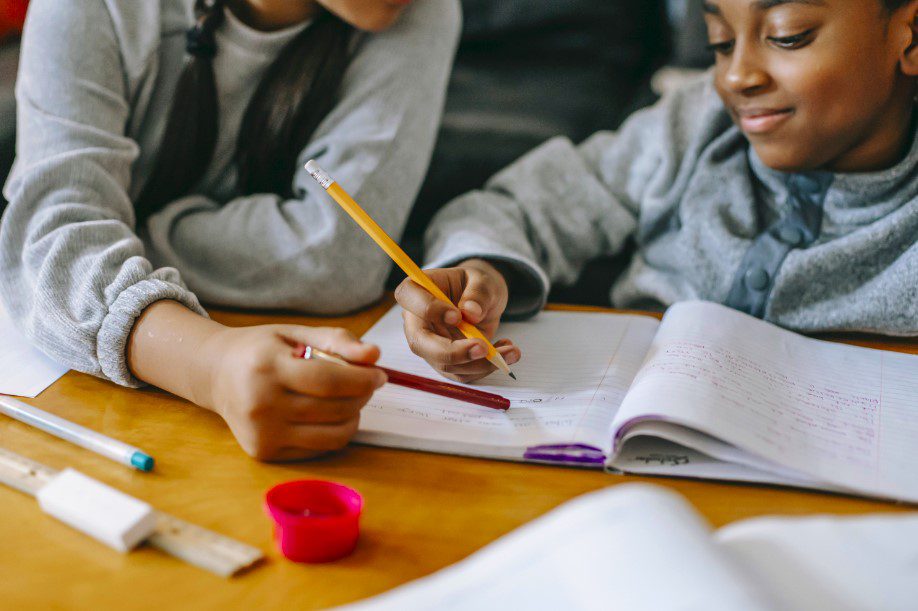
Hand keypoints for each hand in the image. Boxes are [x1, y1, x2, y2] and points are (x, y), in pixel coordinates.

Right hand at [199, 325, 385, 460]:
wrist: (216, 374)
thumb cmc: (261, 350)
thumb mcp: (295, 333)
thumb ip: (336, 340)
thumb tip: (374, 355)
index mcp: (266, 367)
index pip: (327, 380)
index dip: (361, 379)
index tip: (379, 374)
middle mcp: (260, 404)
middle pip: (333, 409)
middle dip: (362, 396)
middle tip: (367, 383)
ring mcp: (261, 432)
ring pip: (332, 434)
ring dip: (353, 416)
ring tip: (350, 399)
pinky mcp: (264, 452)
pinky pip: (319, 448)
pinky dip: (334, 432)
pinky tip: (329, 414)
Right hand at [394, 258, 520, 382]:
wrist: (483, 301)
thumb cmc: (476, 286)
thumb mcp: (483, 280)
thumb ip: (478, 292)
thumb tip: (471, 312)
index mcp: (418, 290)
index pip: (409, 298)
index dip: (429, 309)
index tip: (457, 315)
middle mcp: (417, 321)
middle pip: (420, 343)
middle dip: (453, 352)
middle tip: (483, 348)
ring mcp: (429, 345)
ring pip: (445, 364)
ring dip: (480, 364)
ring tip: (510, 351)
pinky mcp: (446, 362)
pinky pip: (462, 374)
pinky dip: (486, 368)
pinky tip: (504, 352)